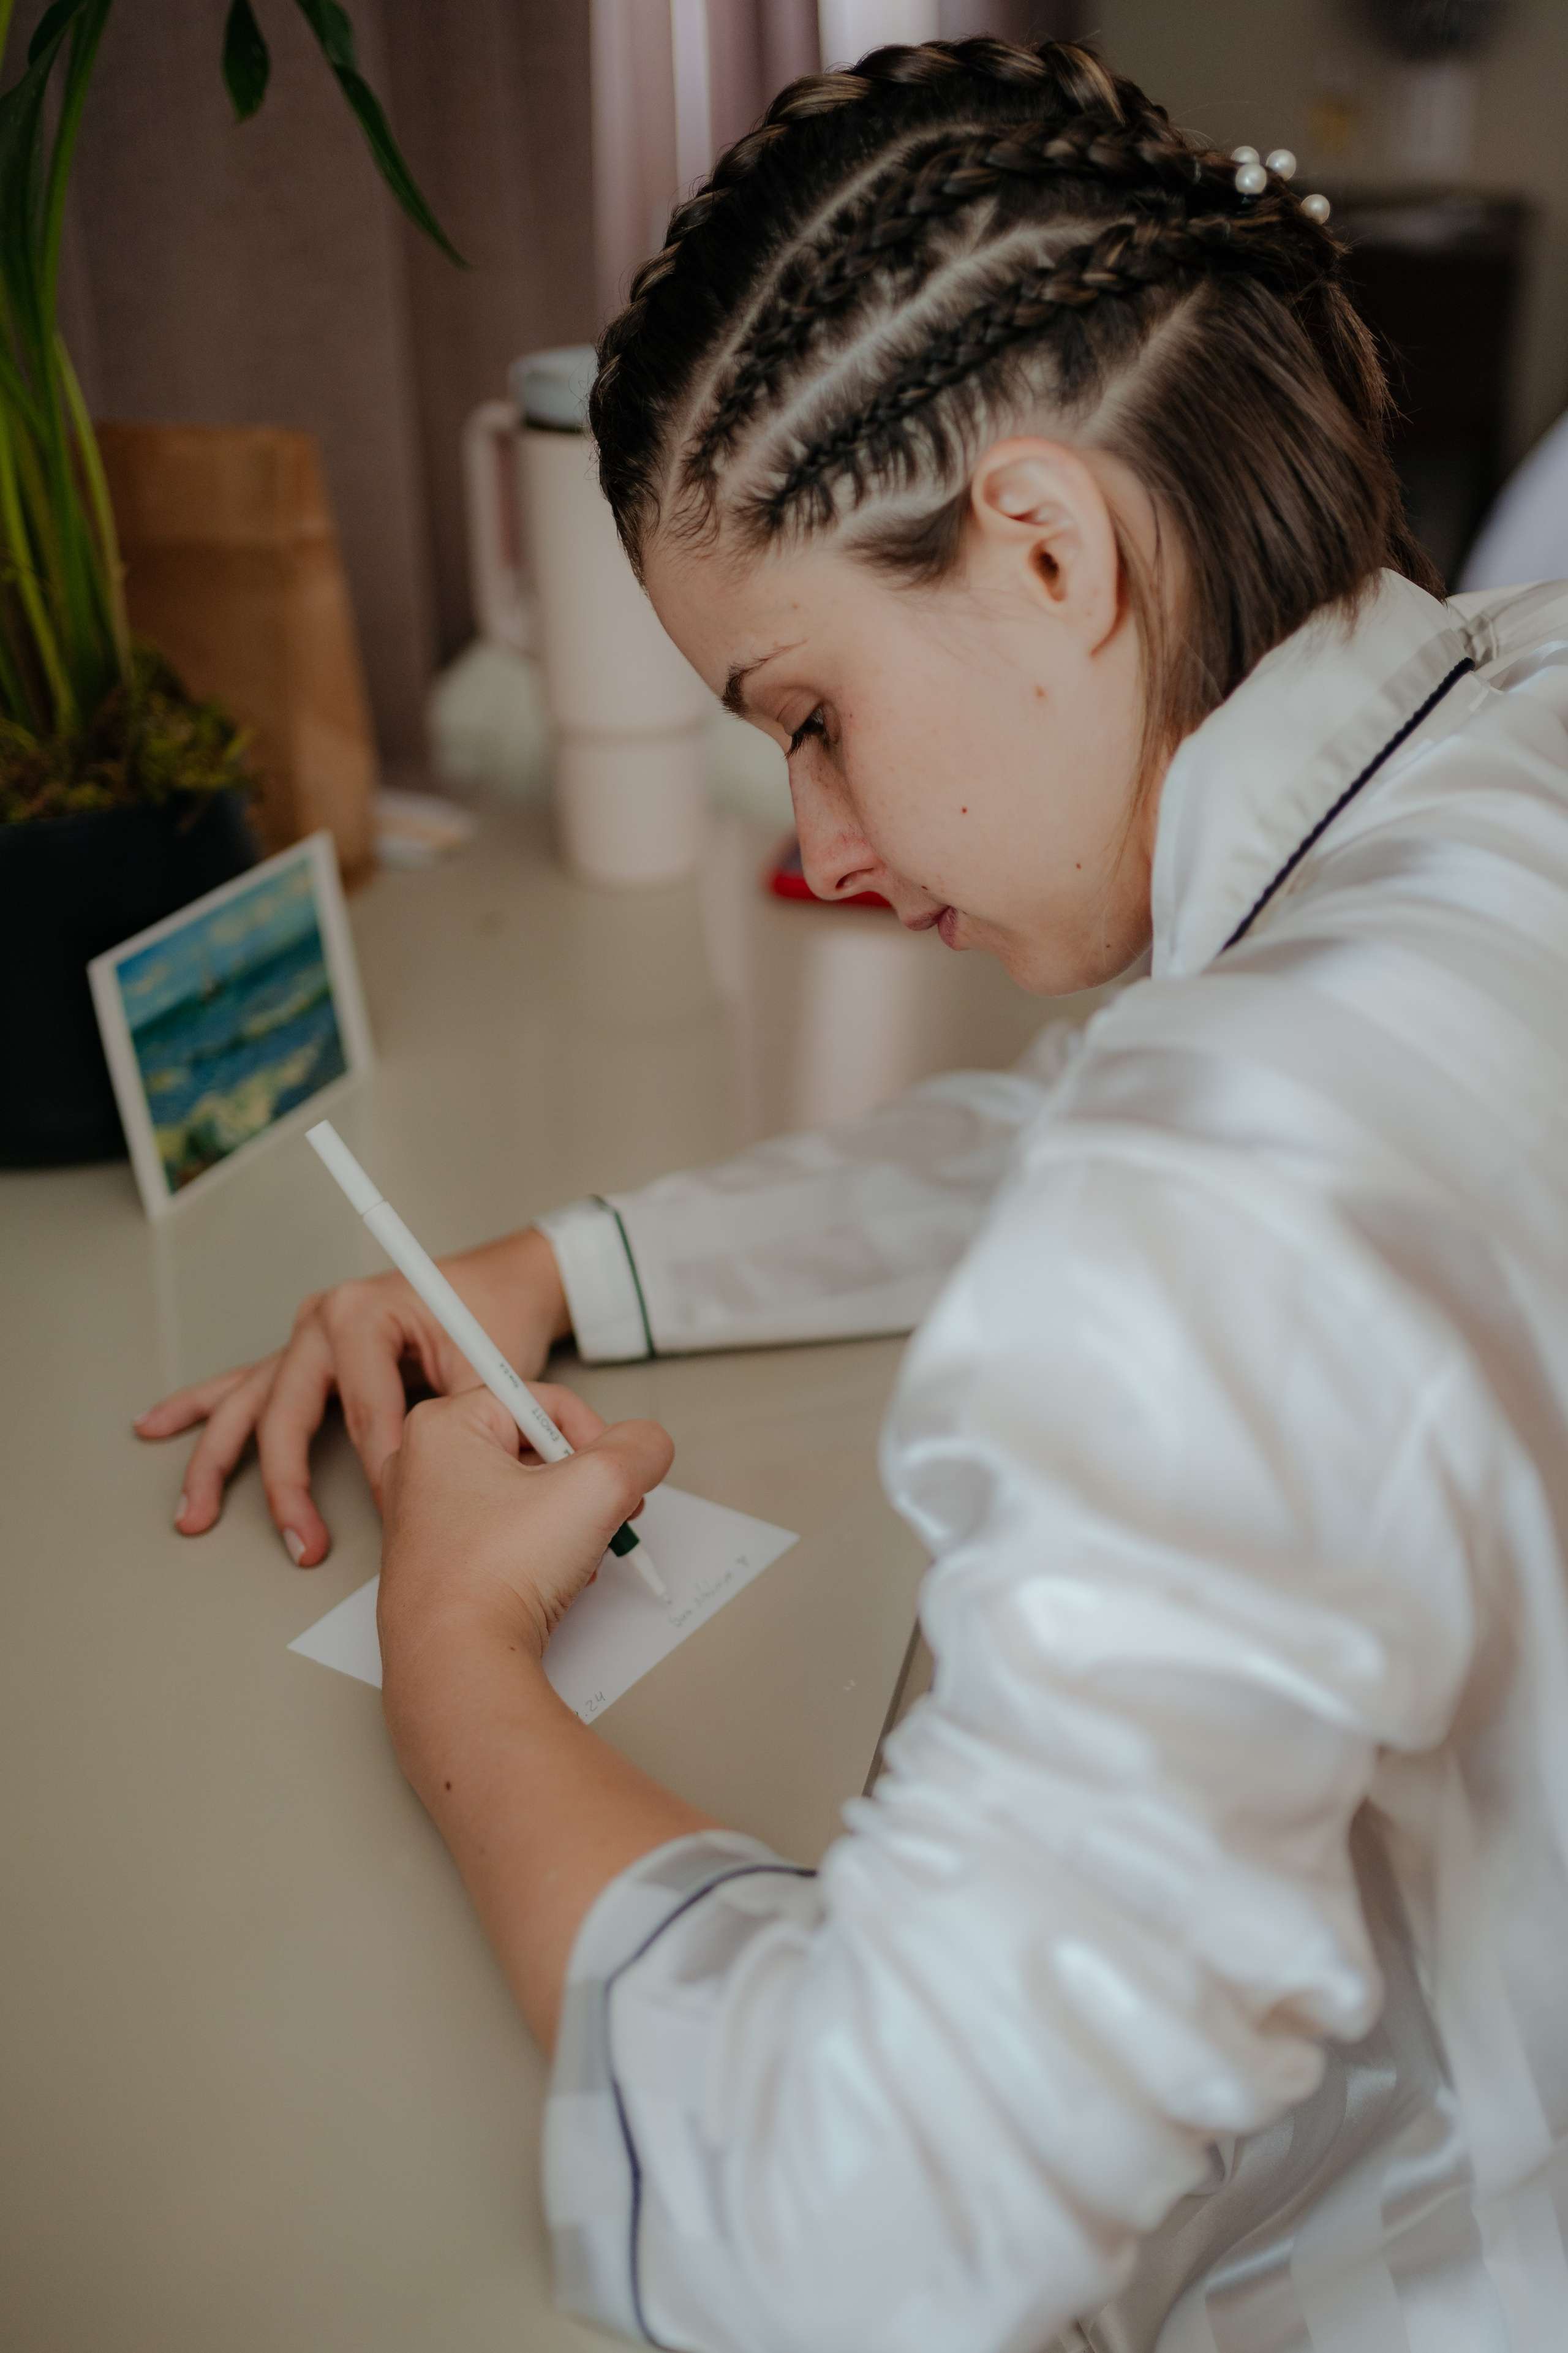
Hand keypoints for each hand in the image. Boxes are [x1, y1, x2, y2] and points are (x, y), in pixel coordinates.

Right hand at [133, 1225, 572, 1565]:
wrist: (502, 1282)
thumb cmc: (494, 1315)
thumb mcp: (489, 1366)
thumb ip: (462, 1421)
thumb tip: (438, 1478)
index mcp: (364, 1312)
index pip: (365, 1412)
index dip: (383, 1471)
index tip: (396, 1515)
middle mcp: (323, 1319)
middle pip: (286, 1413)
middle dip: (286, 1485)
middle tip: (299, 1541)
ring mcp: (306, 1337)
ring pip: (248, 1404)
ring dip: (214, 1459)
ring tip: (192, 1510)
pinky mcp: (304, 1355)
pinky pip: (246, 1386)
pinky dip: (202, 1407)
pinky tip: (159, 1425)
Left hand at [375, 1383, 700, 2052]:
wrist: (454, 1692)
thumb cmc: (504, 1588)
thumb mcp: (594, 1491)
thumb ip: (639, 1451)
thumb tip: (657, 1446)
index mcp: (440, 1437)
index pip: (530, 1391)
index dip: (582, 1425)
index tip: (604, 1463)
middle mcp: (421, 1484)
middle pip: (533, 1453)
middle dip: (583, 1485)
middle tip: (604, 1521)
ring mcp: (432, 1547)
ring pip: (529, 1510)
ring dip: (570, 1530)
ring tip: (585, 1567)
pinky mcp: (449, 1601)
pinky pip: (519, 1557)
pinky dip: (550, 1569)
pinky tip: (565, 1600)